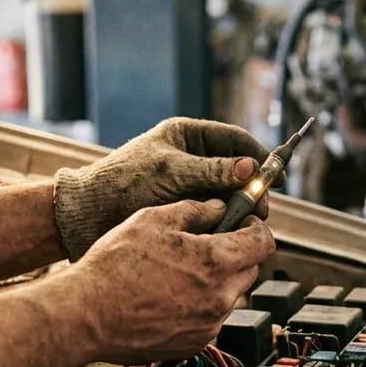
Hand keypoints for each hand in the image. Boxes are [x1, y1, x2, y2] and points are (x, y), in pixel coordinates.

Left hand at [53, 119, 268, 259]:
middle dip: (252, 188)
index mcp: (186, 136)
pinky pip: (213, 211)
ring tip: (247, 222)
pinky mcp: (183, 206)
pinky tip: (231, 230)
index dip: (258, 155)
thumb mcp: (171, 173)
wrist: (89, 215)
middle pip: (236, 169)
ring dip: (240, 207)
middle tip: (262, 208)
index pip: (233, 140)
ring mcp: (188, 183)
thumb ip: (212, 171)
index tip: (276, 175)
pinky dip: (225, 219)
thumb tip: (251, 168)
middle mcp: (190, 158)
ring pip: (227, 193)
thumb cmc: (123, 183)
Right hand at [69, 198, 274, 363]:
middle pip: (250, 269)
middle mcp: (220, 297)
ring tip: (179, 273)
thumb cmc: (114, 267)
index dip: (255, 228)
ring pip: (230, 295)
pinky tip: (170, 296)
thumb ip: (194, 211)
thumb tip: (217, 208)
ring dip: (216, 282)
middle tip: (206, 245)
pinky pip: (210, 319)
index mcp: (217, 262)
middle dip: (235, 253)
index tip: (244, 224)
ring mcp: (209, 324)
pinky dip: (200, 306)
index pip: (264, 243)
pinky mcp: (195, 343)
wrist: (86, 315)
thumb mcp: (152, 220)